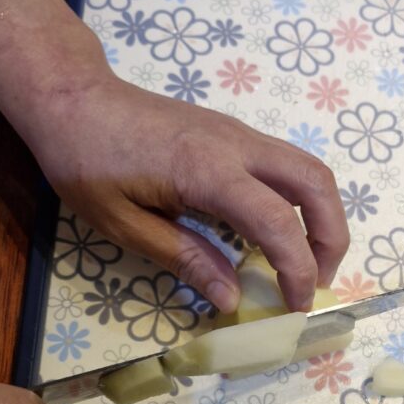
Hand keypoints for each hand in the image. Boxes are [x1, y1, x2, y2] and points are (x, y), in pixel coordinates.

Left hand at [29, 72, 349, 313]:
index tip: (296, 306)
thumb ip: (186, 258)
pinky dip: (301, 201)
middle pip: (316, 183)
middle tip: (316, 282)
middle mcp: (237, 146)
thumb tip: (232, 299)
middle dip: (331, 238)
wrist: (72, 97)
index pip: (276, 222)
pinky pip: (287, 165)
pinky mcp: (234, 134)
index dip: (297, 269)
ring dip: (323, 217)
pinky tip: (277, 233)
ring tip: (305, 261)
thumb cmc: (85, 161)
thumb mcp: (124, 223)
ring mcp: (240, 134)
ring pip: (309, 169)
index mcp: (208, 171)